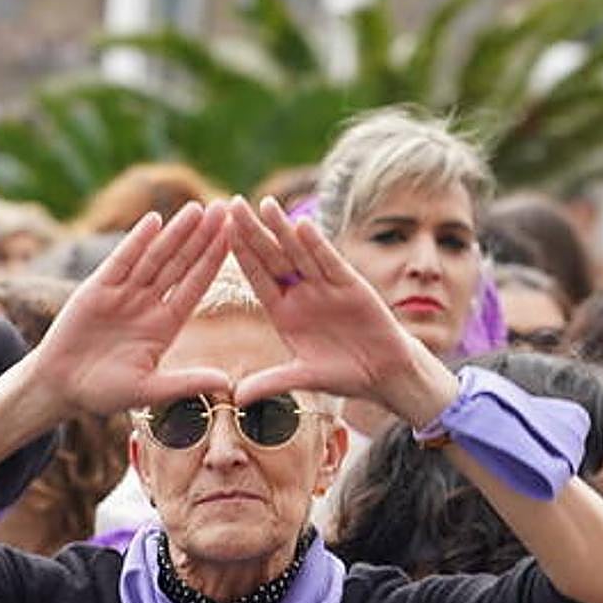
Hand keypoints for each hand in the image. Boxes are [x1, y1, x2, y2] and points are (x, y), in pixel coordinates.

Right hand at [32, 201, 231, 415]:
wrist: (60, 386)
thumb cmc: (104, 392)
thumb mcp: (149, 389)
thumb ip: (185, 383)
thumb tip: (226, 383)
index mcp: (165, 325)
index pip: (196, 286)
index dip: (214, 261)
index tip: (236, 239)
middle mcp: (148, 304)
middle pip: (180, 264)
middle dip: (202, 238)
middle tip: (225, 209)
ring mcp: (124, 293)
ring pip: (155, 257)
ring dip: (176, 232)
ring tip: (198, 208)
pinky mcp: (97, 288)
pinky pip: (121, 260)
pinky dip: (137, 240)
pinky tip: (155, 220)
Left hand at [227, 196, 456, 423]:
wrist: (384, 373)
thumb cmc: (343, 374)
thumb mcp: (303, 378)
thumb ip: (270, 383)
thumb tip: (235, 399)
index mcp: (283, 312)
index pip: (257, 278)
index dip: (239, 256)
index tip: (219, 233)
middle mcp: (301, 294)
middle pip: (273, 258)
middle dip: (253, 232)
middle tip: (231, 203)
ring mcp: (325, 286)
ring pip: (299, 253)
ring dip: (282, 229)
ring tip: (264, 204)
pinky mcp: (350, 285)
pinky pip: (330, 262)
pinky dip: (317, 245)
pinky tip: (302, 225)